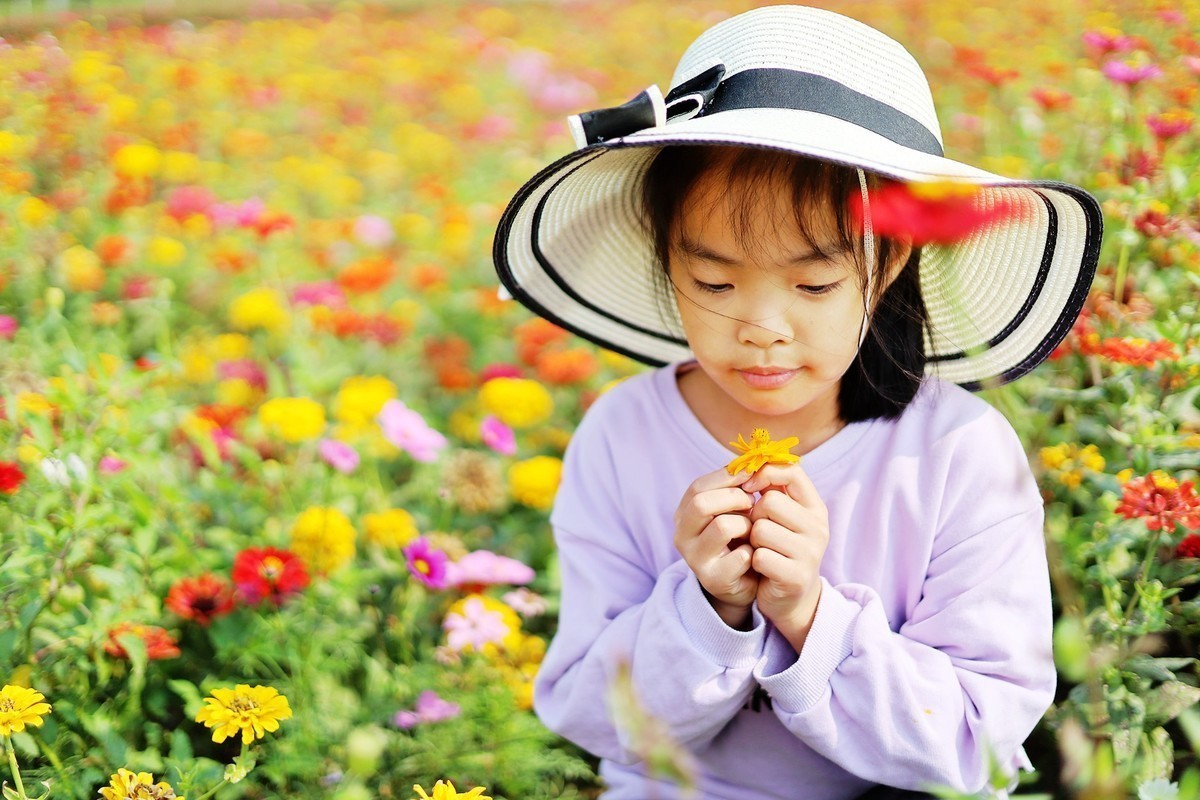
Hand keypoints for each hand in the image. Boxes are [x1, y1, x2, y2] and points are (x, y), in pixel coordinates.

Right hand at [673, 467, 756, 628]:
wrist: (745, 581)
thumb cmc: (740, 537)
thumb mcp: (733, 508)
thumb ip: (736, 485)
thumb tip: (752, 460)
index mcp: (683, 514)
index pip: (697, 486)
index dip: (727, 477)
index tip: (752, 475)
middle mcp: (681, 536)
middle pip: (702, 503)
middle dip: (734, 498)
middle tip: (753, 503)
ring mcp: (695, 559)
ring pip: (722, 526)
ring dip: (745, 525)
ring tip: (753, 531)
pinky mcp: (713, 579)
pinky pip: (740, 556)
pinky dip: (753, 551)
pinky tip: (755, 554)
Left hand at [742, 463, 828, 651]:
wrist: (790, 597)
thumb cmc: (779, 548)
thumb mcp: (783, 516)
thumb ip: (772, 488)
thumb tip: (750, 462)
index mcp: (815, 507)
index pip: (792, 471)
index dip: (764, 473)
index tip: (748, 486)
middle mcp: (819, 527)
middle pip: (770, 501)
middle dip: (754, 514)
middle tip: (757, 530)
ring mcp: (810, 553)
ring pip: (761, 529)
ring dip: (752, 540)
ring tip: (760, 549)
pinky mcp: (796, 576)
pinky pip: (760, 556)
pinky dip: (754, 561)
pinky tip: (762, 568)